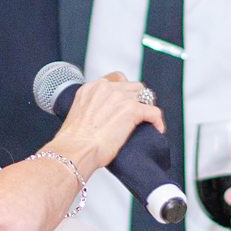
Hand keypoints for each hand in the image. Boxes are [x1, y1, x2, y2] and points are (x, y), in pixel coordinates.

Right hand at [50, 71, 167, 169]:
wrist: (75, 151)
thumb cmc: (73, 142)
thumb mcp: (78, 117)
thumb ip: (91, 110)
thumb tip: (101, 119)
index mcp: (91, 89)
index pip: (117, 80)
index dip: (125, 91)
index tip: (127, 101)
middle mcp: (106, 88)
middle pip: (134, 87)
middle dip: (138, 99)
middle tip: (138, 114)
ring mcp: (120, 97)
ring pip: (146, 96)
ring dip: (147, 108)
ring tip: (148, 122)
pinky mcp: (132, 110)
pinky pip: (154, 112)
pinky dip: (157, 121)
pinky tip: (156, 129)